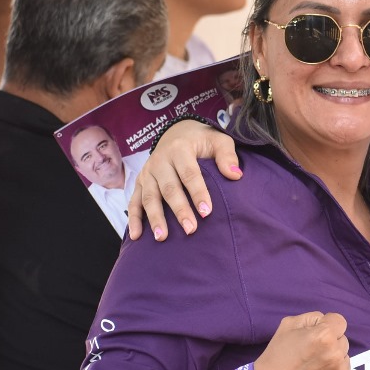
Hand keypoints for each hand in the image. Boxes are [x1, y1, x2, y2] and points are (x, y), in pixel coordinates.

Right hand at [127, 120, 240, 240]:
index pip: (190, 174)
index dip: (198, 193)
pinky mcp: (140, 182)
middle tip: (190, 229)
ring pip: (150, 197)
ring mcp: (147, 172)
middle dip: (179, 210)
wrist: (177, 132)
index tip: (207, 212)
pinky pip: (134, 201)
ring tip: (162, 237)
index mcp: (180, 149)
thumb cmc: (202, 140)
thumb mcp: (218, 140)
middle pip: (169, 188)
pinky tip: (136, 236)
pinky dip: (134, 219)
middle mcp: (160, 161)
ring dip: (155, 218)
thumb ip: (227, 155)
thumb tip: (236, 176)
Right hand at [253, 312, 352, 369]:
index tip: (316, 335)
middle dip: (331, 344)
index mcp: (324, 336)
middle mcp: (336, 355)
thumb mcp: (288, 325)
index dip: (327, 326)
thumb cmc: (276, 357)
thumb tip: (326, 321)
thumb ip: (312, 318)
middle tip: (312, 354)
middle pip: (343, 341)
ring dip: (334, 361)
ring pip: (345, 359)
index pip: (340, 322)